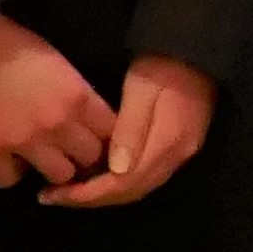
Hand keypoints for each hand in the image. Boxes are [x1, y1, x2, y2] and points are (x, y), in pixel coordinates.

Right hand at [0, 15, 116, 190]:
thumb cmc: (7, 40)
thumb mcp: (56, 61)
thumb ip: (75, 92)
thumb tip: (84, 114)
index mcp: (78, 96)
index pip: (114, 132)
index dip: (109, 138)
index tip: (99, 137)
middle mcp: (58, 124)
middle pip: (90, 158)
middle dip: (85, 155)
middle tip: (71, 150)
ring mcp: (23, 142)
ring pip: (58, 176)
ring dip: (52, 168)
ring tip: (41, 158)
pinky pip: (8, 180)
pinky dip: (9, 173)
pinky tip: (6, 161)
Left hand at [39, 57, 216, 207]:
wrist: (198, 53)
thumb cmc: (164, 65)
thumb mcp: (142, 90)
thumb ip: (130, 130)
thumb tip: (116, 171)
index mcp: (167, 143)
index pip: (124, 183)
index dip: (88, 194)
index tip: (54, 194)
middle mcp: (177, 157)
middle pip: (132, 191)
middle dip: (92, 199)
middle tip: (55, 196)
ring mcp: (181, 154)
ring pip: (140, 187)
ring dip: (105, 193)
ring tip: (72, 190)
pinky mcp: (180, 148)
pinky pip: (146, 177)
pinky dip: (120, 183)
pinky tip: (100, 175)